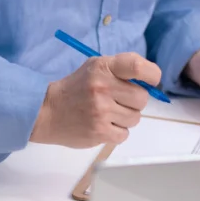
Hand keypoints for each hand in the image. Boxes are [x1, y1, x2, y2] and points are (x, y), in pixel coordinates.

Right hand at [30, 53, 160, 147]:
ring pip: (135, 118)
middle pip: (142, 98)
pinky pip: (124, 134)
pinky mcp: (99, 132)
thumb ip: (122, 69)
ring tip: (108, 113)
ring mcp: (101, 112)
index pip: (137, 66)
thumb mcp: (95, 67)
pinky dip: (117, 131)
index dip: (152, 74)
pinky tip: (104, 125)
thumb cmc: (77, 87)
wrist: (47, 111)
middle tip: (121, 101)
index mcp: (103, 68)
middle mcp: (102, 88)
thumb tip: (152, 81)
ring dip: (126, 117)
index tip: (150, 81)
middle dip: (135, 101)